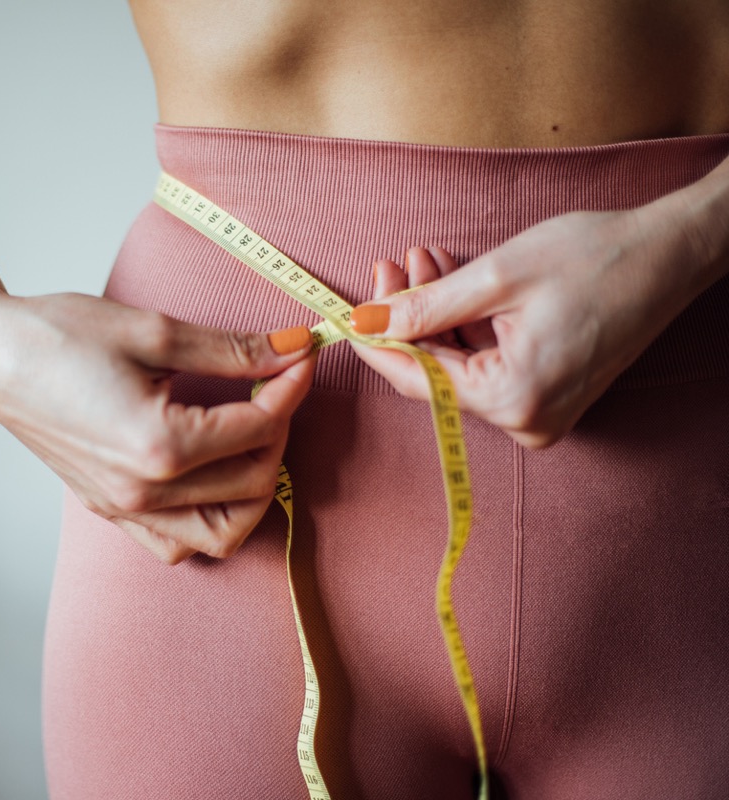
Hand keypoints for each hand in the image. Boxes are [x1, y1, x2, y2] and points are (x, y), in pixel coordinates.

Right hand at [0, 292, 313, 562]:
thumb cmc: (57, 334)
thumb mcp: (152, 332)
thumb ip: (231, 350)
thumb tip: (290, 348)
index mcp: (158, 446)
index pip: (256, 428)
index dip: (290, 387)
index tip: (301, 354)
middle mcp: (143, 492)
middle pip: (251, 482)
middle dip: (279, 430)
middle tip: (276, 384)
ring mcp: (123, 509)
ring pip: (221, 533)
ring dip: (252, 488)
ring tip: (250, 435)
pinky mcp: (108, 509)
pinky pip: (176, 543)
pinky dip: (207, 518)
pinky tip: (209, 473)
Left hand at [348, 208, 703, 447]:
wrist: (670, 254)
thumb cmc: (595, 259)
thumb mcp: (496, 276)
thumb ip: (424, 307)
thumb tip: (367, 323)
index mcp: (513, 399)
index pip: (416, 379)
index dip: (377, 343)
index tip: (349, 310)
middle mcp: (526, 421)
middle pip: (436, 372)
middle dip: (407, 317)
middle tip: (391, 265)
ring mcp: (539, 413)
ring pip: (458, 364)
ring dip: (434, 313)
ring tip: (422, 260)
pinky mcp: (546, 395)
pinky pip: (486, 363)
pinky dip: (464, 324)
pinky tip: (449, 279)